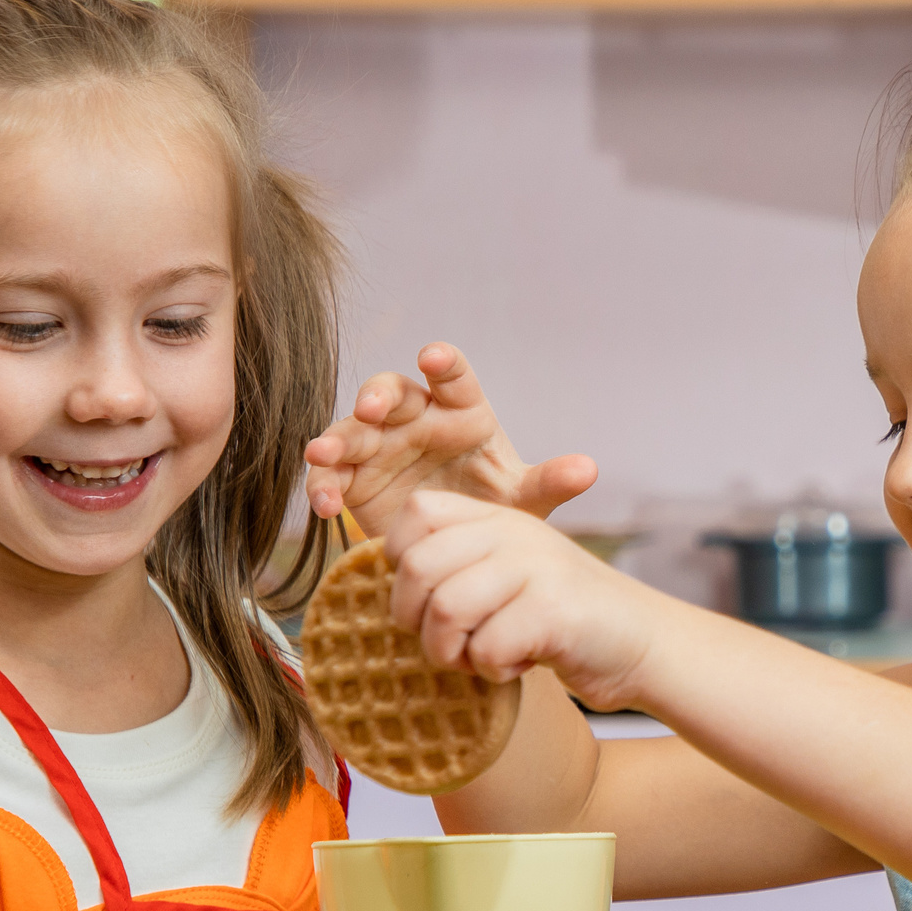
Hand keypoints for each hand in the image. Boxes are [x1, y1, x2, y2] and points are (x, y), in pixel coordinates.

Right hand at [304, 343, 596, 537]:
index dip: (442, 363)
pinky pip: (330, 475)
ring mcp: (380, 445)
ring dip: (337, 438)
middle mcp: (417, 418)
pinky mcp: (352, 477)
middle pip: (391, 391)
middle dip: (378, 395)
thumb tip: (588, 470)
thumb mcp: (523, 503)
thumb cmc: (492, 511)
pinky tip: (324, 505)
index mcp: (462, 410)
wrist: (459, 552)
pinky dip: (323, 485)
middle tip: (372, 408)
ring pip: (352, 429)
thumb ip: (549, 483)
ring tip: (324, 454)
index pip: (452, 377)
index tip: (433, 358)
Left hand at [386, 491, 664, 711]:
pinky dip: (493, 671)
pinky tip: (520, 665)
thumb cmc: (565, 619)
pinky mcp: (554, 611)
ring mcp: (536, 568)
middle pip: (419, 567)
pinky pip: (487, 647)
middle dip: (415, 620)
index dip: (400, 561)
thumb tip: (388, 592)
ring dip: (450, 652)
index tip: (423, 597)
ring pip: (446, 609)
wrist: (646, 643)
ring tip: (479, 659)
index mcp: (499, 518)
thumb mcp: (513, 574)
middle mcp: (515, 534)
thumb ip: (461, 567)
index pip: (417, 514)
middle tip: (446, 642)